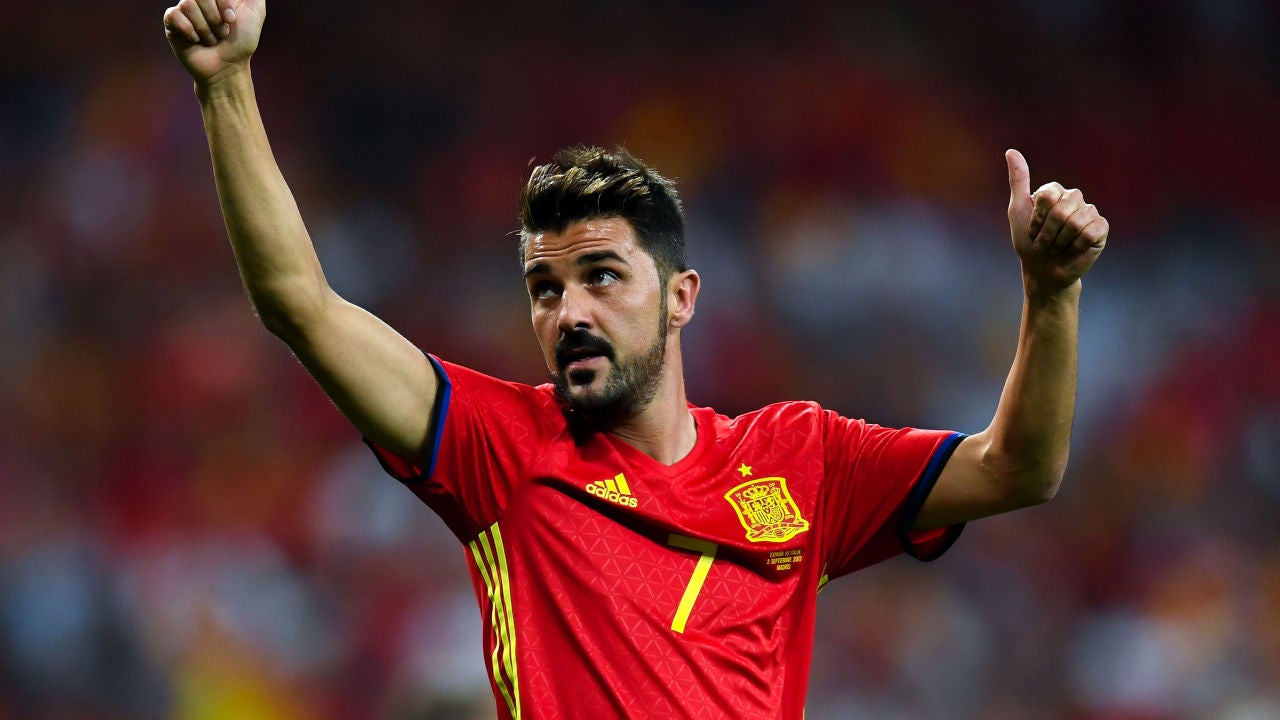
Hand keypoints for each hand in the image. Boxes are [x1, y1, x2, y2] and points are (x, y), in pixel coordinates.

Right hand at [163, 0, 264, 85]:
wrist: (228, 67)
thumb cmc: (242, 42)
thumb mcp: (255, 11)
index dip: (224, 3)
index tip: (232, 18)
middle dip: (215, 17)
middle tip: (222, 32)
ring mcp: (184, 8)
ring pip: (188, 4)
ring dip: (205, 28)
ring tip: (211, 39)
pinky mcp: (172, 22)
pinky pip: (175, 15)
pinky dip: (190, 30)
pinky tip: (196, 40)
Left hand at [1005, 149, 1108, 297]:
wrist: (1043, 270)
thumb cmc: (1029, 242)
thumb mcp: (1017, 210)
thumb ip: (1018, 180)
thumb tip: (1011, 150)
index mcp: (1055, 191)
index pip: (1048, 195)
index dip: (1037, 218)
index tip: (1033, 230)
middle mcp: (1074, 198)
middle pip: (1061, 209)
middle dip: (1048, 232)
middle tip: (1046, 242)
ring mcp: (1089, 211)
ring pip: (1075, 222)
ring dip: (1060, 241)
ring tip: (1058, 246)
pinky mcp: (1101, 228)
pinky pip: (1089, 232)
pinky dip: (1076, 246)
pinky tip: (1073, 249)